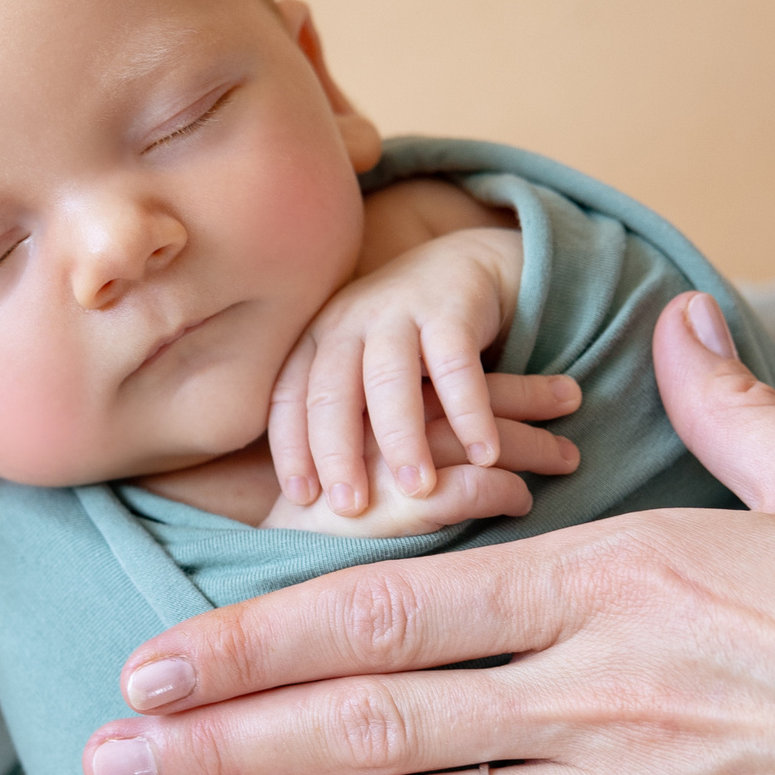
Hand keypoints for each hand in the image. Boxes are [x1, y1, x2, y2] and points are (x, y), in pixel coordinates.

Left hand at [269, 227, 521, 516]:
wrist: (462, 267)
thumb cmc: (400, 341)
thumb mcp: (356, 368)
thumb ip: (335, 413)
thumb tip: (308, 498)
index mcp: (316, 340)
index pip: (289, 399)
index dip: (291, 449)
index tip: (302, 497)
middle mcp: (348, 322)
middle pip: (332, 394)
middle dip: (339, 454)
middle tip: (352, 508)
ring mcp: (397, 311)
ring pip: (389, 381)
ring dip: (402, 439)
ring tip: (417, 489)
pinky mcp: (449, 309)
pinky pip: (455, 366)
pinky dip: (470, 413)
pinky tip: (485, 455)